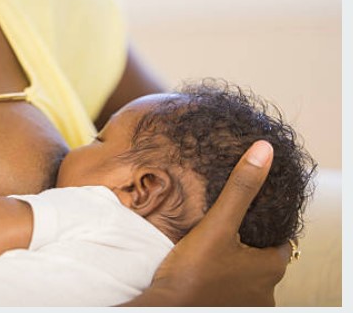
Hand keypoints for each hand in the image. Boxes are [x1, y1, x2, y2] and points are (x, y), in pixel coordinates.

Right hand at [123, 140, 291, 305]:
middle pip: (262, 259)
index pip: (282, 239)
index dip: (268, 223)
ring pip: (246, 277)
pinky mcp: (226, 310)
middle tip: (228, 227)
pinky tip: (203, 269)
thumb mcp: (217, 224)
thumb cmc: (193, 272)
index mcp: (270, 267)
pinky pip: (230, 290)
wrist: (165, 309)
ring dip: (233, 263)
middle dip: (248, 243)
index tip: (250, 212)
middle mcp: (265, 291)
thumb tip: (264, 151)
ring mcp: (245, 305)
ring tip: (213, 246)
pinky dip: (221, 279)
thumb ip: (241, 188)